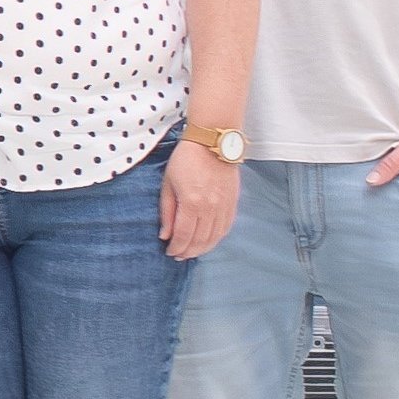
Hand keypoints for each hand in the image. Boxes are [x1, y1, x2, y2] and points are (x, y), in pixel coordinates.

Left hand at [162, 141, 244, 259]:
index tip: (169, 252)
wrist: (212, 142)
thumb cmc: (186, 160)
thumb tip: (165, 235)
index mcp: (191, 203)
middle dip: (188, 251)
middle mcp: (210, 208)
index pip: (183, 235)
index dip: (176, 248)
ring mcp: (224, 206)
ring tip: (192, 252)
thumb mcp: (168, 184)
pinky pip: (226, 228)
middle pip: (199, 240)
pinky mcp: (233, 203)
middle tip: (179, 256)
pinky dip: (216, 238)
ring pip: (214, 237)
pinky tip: (208, 241)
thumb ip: (167, 212)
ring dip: (202, 248)